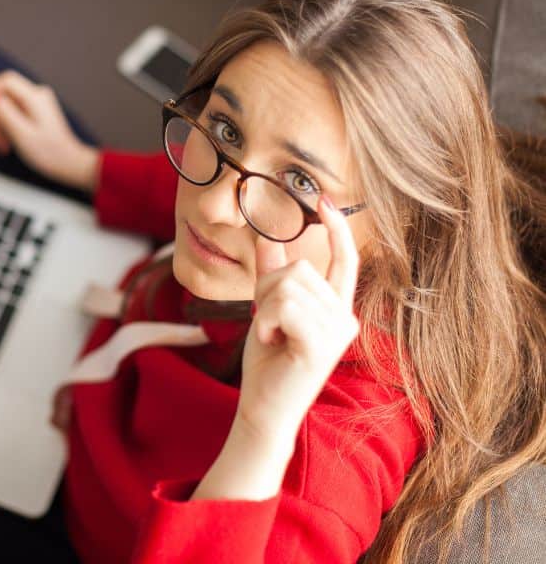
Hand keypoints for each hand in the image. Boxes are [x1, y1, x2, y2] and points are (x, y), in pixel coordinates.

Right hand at [0, 70, 98, 192]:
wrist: (67, 162)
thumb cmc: (49, 153)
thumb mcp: (22, 134)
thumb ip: (6, 114)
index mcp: (35, 99)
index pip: (7, 80)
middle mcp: (37, 96)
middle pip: (4, 96)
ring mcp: (37, 103)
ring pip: (6, 106)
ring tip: (1, 146)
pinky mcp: (36, 112)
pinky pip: (14, 113)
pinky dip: (7, 127)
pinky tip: (7, 142)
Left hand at [236, 194, 360, 444]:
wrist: (263, 408)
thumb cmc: (268, 363)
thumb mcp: (268, 311)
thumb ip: (271, 274)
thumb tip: (266, 235)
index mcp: (336, 309)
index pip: (345, 261)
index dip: (339, 229)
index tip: (325, 200)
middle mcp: (346, 317)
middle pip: (299, 267)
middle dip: (267, 288)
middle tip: (267, 323)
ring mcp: (338, 331)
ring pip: (288, 284)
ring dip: (264, 307)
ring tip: (271, 335)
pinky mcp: (323, 344)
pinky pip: (282, 305)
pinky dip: (265, 320)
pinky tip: (271, 341)